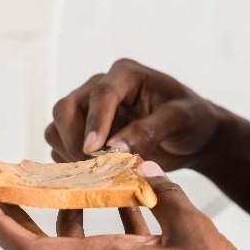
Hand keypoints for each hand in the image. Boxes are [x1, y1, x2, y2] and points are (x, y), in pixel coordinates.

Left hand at [0, 162, 248, 249]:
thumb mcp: (190, 229)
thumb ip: (162, 193)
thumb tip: (141, 165)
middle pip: (38, 245)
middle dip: (16, 212)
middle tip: (5, 180)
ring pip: (71, 241)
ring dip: (61, 208)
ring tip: (62, 174)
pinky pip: (104, 242)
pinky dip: (102, 216)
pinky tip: (121, 191)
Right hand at [45, 59, 219, 169]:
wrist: (191, 136)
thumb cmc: (191, 120)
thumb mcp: (180, 120)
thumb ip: (149, 130)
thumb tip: (114, 148)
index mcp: (125, 75)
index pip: (101, 93)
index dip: (95, 122)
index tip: (93, 150)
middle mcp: (100, 87)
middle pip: (66, 108)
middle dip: (74, 139)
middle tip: (94, 168)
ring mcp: (88, 110)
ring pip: (57, 127)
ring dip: (69, 152)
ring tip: (96, 173)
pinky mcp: (83, 132)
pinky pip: (61, 145)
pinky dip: (69, 162)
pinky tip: (93, 175)